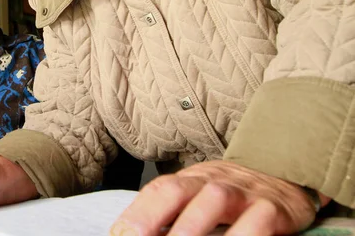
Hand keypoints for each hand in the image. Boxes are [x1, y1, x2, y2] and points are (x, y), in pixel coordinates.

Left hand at [111, 160, 321, 235]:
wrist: (286, 176)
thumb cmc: (233, 196)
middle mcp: (212, 182)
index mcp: (190, 180)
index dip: (136, 213)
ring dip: (191, 226)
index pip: (158, 190)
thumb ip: (172, 214)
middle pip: (176, 190)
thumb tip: (132, 234)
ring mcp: (242, 193)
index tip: (120, 234)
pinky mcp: (274, 208)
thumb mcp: (200, 198)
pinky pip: (257, 221)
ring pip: (214, 200)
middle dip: (151, 217)